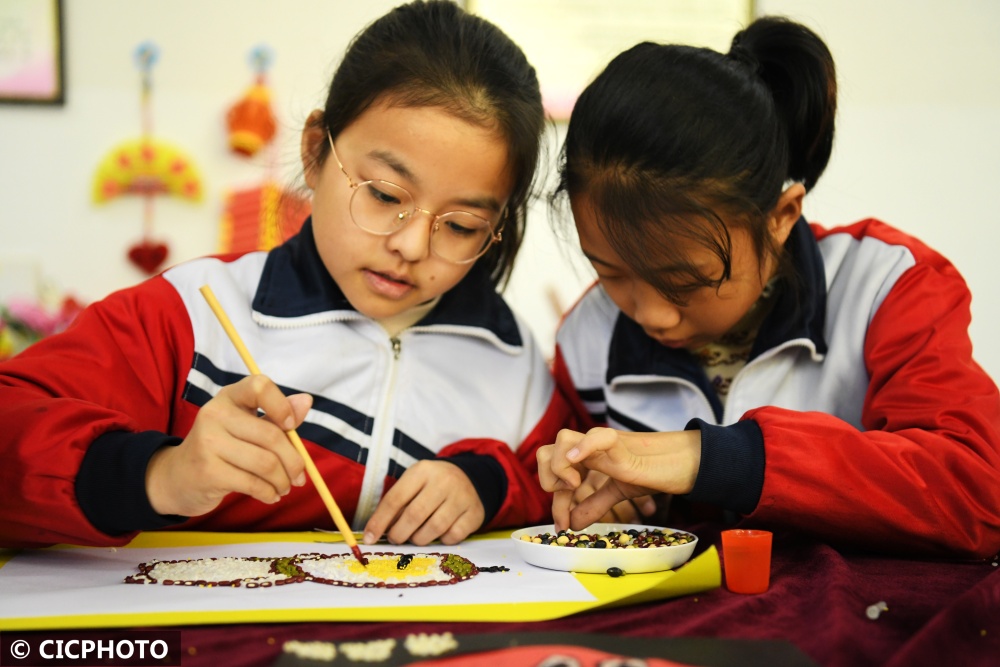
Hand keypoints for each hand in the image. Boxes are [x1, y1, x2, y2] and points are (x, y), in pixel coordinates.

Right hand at [145, 375, 311, 516]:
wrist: (177, 477)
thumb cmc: (221, 448)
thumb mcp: (246, 425)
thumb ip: (277, 415)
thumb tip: (306, 401)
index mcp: (229, 397)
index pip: (260, 386)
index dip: (282, 406)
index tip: (291, 427)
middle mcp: (215, 414)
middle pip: (271, 435)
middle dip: (294, 461)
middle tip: (299, 477)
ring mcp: (208, 442)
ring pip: (266, 463)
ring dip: (283, 481)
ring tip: (284, 487)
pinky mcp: (208, 471)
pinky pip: (253, 483)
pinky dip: (269, 493)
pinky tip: (270, 495)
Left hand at [362, 460, 483, 545]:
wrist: (470, 478)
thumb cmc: (432, 485)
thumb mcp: (413, 483)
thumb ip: (396, 503)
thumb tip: (375, 531)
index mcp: (422, 471)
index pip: (395, 498)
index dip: (379, 521)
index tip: (369, 538)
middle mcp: (443, 482)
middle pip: (414, 515)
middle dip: (398, 533)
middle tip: (394, 539)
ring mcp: (461, 497)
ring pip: (434, 528)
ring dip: (418, 539)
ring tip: (415, 536)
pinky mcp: (474, 513)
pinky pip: (453, 536)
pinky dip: (442, 540)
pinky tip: (438, 534)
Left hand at [537, 427, 700, 530]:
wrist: (686, 462)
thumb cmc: (654, 471)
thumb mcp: (618, 492)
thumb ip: (595, 504)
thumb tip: (573, 524)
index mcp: (587, 458)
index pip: (555, 474)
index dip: (555, 502)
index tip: (562, 527)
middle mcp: (590, 448)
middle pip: (547, 451)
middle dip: (547, 480)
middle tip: (567, 501)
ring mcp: (603, 444)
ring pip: (563, 439)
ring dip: (560, 466)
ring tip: (576, 485)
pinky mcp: (623, 445)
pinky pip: (598, 437)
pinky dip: (582, 448)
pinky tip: (576, 464)